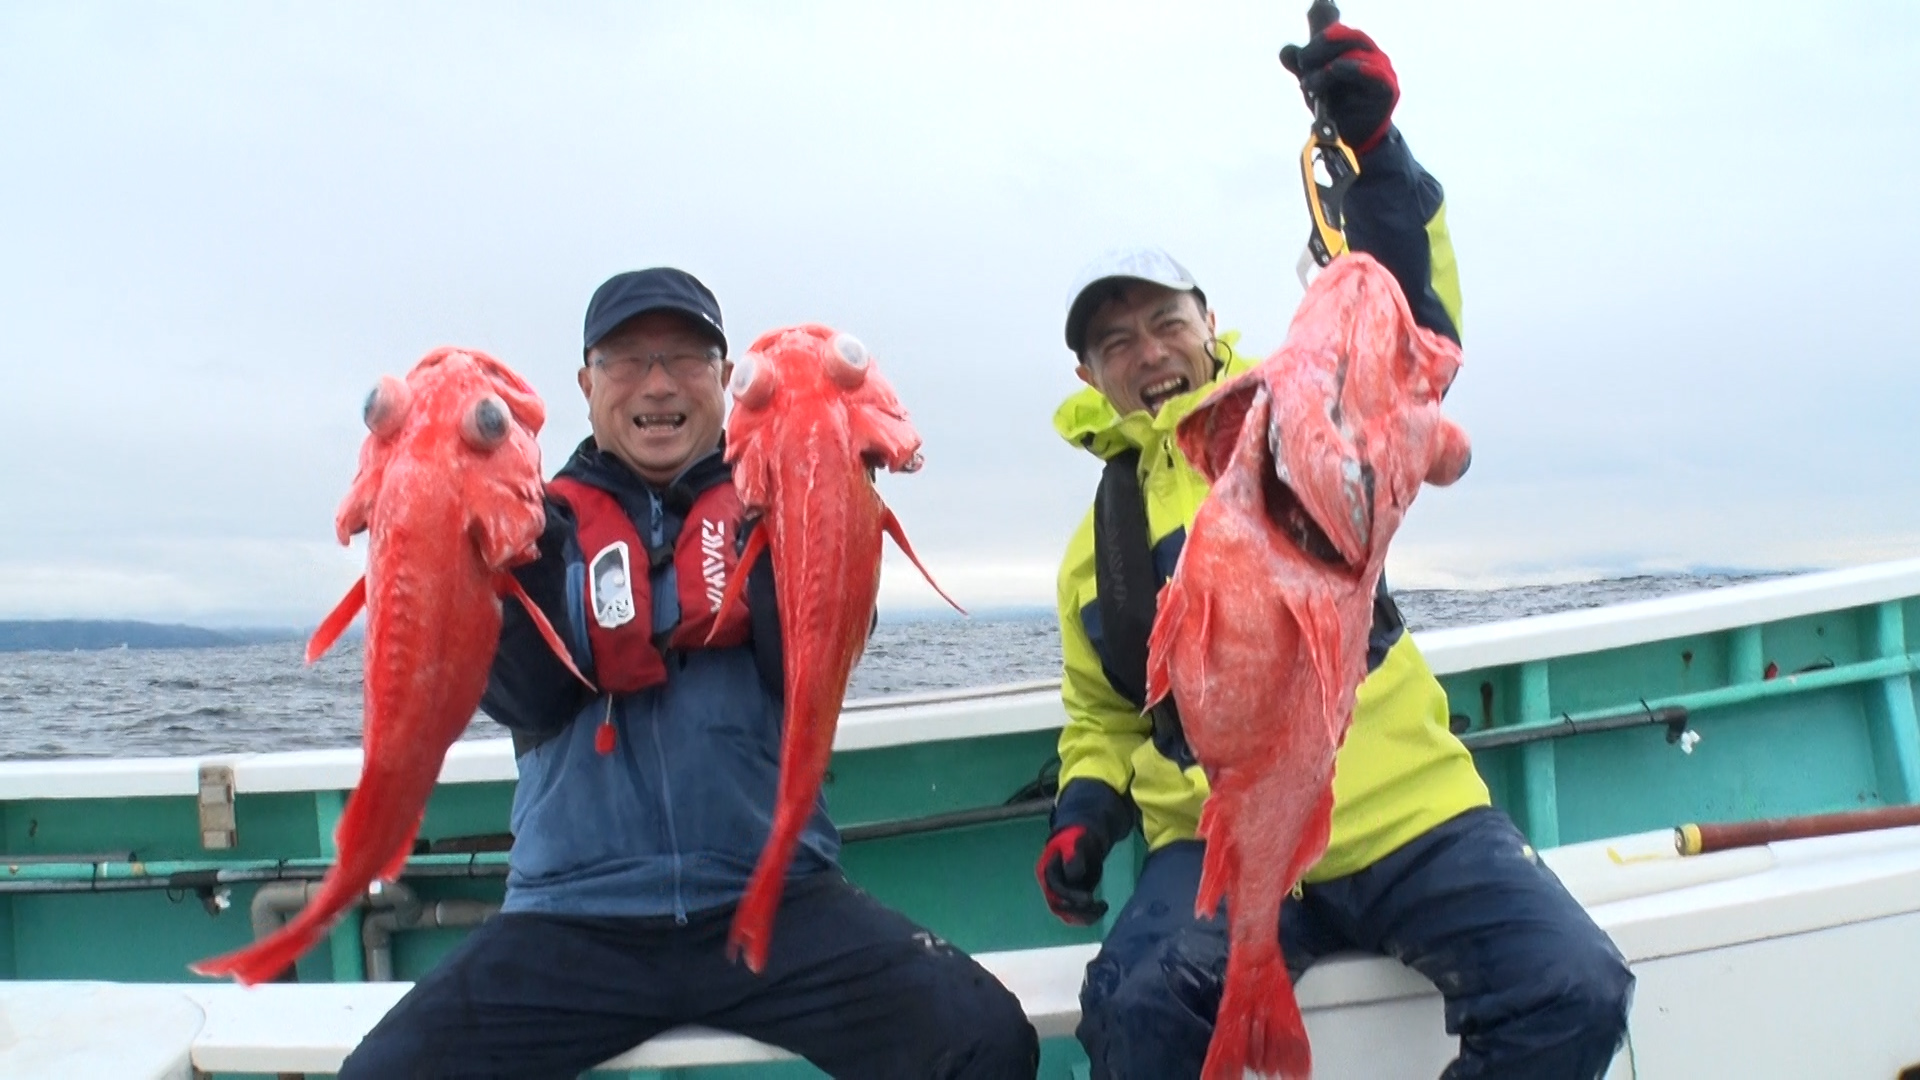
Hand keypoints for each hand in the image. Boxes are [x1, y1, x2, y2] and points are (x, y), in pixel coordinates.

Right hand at [1036, 824, 1111, 924]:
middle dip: (1077, 911)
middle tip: (1096, 906)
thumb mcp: (1073, 843)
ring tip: (1102, 908)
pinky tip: (1102, 908)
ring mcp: (1061, 895)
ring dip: (1084, 917)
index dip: (1070, 896)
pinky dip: (1090, 916)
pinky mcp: (1073, 900)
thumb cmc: (1076, 838)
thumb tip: (1072, 876)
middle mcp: (1050, 887)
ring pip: (1067, 915)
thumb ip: (1072, 857)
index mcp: (1046, 872)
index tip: (1089, 898)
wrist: (1083, 841)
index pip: (1054, 889)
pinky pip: (1078, 914)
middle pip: (1058, 907)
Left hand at [1279, 21, 1399, 153]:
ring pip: (1356, 53)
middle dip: (1320, 45)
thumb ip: (1301, 65)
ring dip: (1328, 67)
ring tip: (1311, 85)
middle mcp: (1366, 52)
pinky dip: (1354, 68)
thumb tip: (1287, 50)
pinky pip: (1373, 73)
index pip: (1334, 27)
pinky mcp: (1387, 87)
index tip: (1312, 17)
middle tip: (1302, 62)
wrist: (1349, 141)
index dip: (1323, 18)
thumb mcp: (1312, 83)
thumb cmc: (1334, 107)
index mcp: (1348, 46)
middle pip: (1346, 36)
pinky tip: (1337, 69)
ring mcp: (1379, 67)